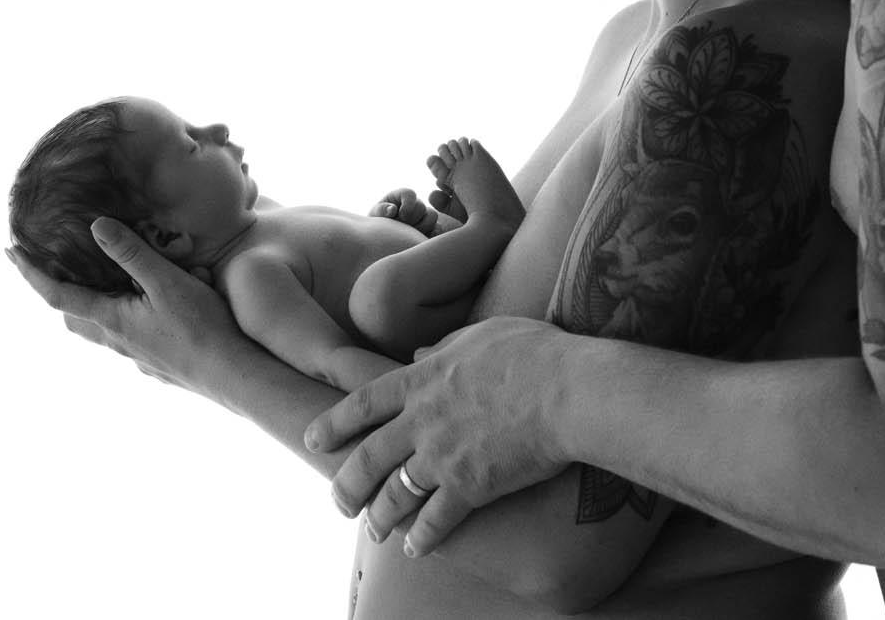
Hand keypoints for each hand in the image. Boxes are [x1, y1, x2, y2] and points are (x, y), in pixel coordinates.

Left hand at [6, 217, 249, 398]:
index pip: (58, 295)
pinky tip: (153, 310)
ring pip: (104, 330)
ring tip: (108, 283)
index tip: (10, 252)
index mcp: (112, 321)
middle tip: (57, 268)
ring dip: (97, 307)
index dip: (32, 273)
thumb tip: (95, 226)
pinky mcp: (158, 364)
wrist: (233, 375)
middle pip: (76, 317)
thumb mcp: (167, 283)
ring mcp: (138, 356)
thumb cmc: (202, 328)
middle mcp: (118, 341)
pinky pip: (131, 337)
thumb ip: (132, 254)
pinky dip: (127, 318)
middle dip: (61, 292)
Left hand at [306, 316, 574, 556]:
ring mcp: (442, 457)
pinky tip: (414, 550)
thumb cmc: (537, 354)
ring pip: (393, 495)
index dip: (333, 422)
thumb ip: (445, 345)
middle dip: (346, 485)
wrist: (571, 392)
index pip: (363, 403)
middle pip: (366, 458)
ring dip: (379, 517)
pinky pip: (434, 522)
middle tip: (339, 503)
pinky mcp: (469, 488)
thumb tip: (420, 354)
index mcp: (423, 380)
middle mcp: (422, 421)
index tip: (313, 438)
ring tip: (375, 529)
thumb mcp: (485, 334)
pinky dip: (421, 539)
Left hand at [369, 187, 439, 237]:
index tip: (400, 216)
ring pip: (432, 216)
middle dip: (411, 219)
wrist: (382, 237)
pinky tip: (419, 238)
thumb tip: (392, 209)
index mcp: (401, 196)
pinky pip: (438, 229)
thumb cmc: (377, 223)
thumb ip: (381, 210)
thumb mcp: (375, 215)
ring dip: (422, 227)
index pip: (409, 194)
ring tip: (410, 235)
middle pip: (421, 207)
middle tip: (401, 228)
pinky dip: (431, 234)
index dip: (407, 204)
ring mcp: (423, 215)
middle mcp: (414, 203)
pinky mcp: (430, 227)